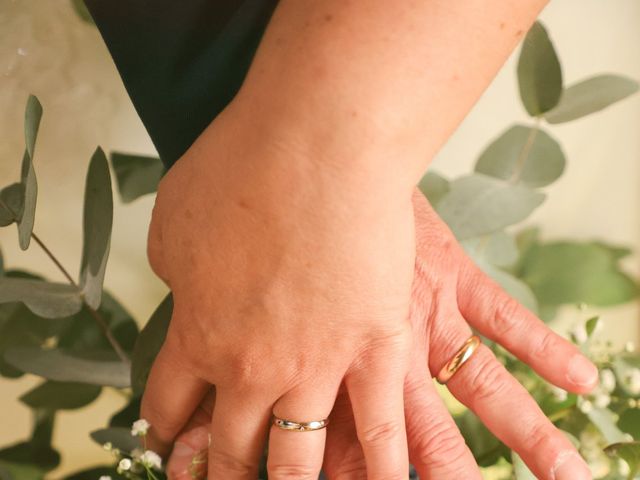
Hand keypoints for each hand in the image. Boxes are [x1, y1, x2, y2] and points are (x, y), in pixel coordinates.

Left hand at [143, 105, 418, 478]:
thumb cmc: (241, 172)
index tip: (169, 442)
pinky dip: (381, 471)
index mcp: (198, 335)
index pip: (169, 404)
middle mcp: (253, 368)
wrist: (316, 148)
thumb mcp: (175, 221)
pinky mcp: (376, 350)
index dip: (166, 429)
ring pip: (296, 456)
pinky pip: (380, 429)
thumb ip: (177, 273)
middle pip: (230, 442)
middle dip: (218, 472)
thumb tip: (186, 292)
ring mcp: (317, 367)